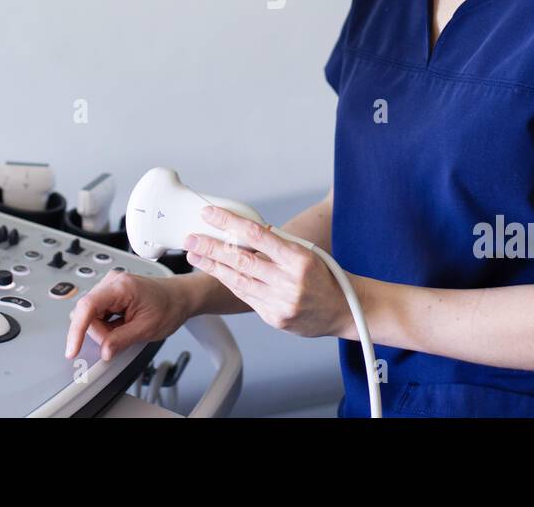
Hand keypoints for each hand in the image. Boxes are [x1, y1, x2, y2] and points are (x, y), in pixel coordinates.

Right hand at [64, 270, 190, 360]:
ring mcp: (110, 286)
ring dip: (104, 329)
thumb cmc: (169, 306)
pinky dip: (107, 325)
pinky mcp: (110, 293)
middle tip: (122, 338)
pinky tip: (123, 324)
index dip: (76, 330)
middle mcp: (112, 282)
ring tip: (127, 328)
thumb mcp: (147, 328)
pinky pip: (98, 313)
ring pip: (91, 315)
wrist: (180, 296)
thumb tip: (103, 351)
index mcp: (121, 287)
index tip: (73, 350)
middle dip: (100, 333)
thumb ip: (121, 340)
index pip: (88, 306)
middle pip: (88, 314)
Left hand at [186, 205, 349, 338]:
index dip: (230, 223)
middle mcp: (289, 281)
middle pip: (242, 259)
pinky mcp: (274, 318)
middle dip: (212, 247)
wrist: (342, 310)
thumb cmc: (324, 276)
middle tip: (191, 238)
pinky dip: (230, 282)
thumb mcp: (307, 252)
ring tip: (194, 254)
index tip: (210, 214)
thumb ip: (278, 244)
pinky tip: (216, 272)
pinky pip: (246, 297)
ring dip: (213, 266)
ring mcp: (281, 302)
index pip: (257, 235)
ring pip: (239, 280)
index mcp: (299, 258)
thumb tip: (246, 230)